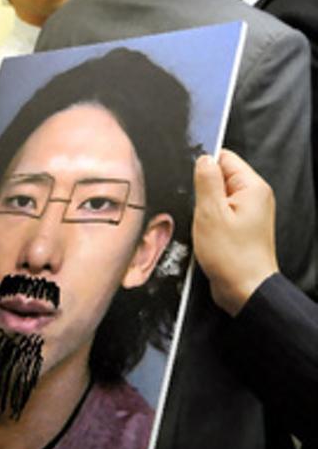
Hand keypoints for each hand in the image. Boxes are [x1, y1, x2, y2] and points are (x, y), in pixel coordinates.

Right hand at [193, 149, 278, 315]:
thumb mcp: (210, 213)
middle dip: (203, 193)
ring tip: (206, 228)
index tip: (194, 187)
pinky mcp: (241, 229)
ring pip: (217, 199)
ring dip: (205, 211)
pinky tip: (207, 236)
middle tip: (201, 213)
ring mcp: (248, 214)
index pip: (224, 158)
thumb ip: (206, 181)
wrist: (244, 290)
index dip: (204, 169)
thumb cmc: (231, 257)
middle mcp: (255, 198)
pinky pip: (220, 215)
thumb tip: (203, 159)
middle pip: (220, 179)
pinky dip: (209, 223)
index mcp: (252, 187)